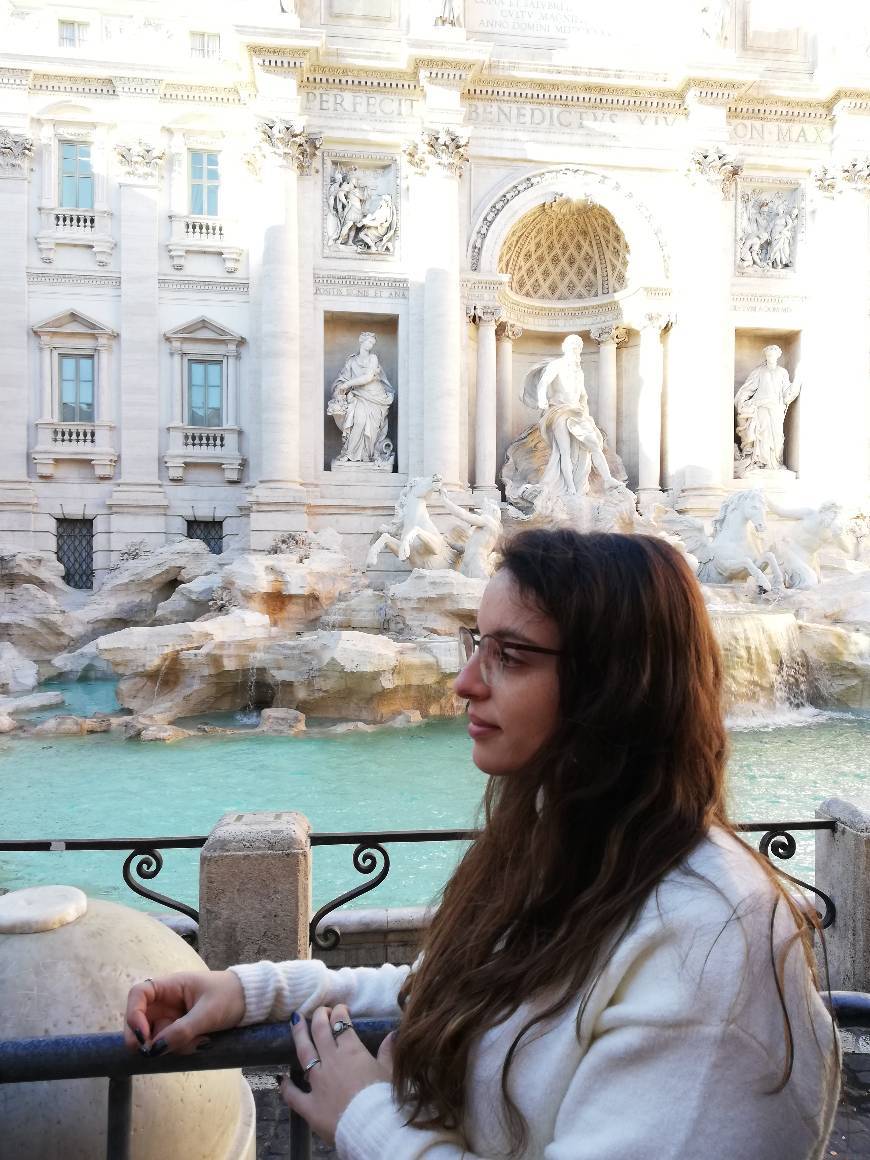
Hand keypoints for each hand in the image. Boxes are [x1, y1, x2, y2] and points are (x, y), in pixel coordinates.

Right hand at [123, 969, 245, 1055]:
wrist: (250, 1001)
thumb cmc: (230, 996)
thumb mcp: (208, 1013)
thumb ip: (182, 1030)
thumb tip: (155, 1050)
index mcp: (171, 986)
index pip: (138, 994)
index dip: (133, 1014)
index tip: (142, 1036)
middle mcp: (166, 1001)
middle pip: (139, 1020)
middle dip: (144, 1039)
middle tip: (153, 1054)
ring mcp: (171, 1017)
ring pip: (155, 1037)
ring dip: (170, 1046)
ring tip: (199, 1042)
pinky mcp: (179, 1031)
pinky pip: (170, 1045)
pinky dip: (181, 1048)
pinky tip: (201, 1043)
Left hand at [278, 1004, 394, 1145]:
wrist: (371, 1126)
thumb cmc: (383, 1098)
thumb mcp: (389, 1072)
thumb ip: (388, 1052)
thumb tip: (392, 1034)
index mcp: (351, 1051)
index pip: (341, 1024)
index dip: (339, 1012)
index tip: (340, 1008)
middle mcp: (331, 1061)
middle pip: (320, 1031)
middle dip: (319, 1016)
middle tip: (320, 1010)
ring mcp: (317, 1082)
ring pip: (304, 1053)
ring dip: (299, 1035)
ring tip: (295, 1020)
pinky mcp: (309, 1104)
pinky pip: (293, 1094)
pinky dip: (287, 1087)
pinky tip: (282, 1079)